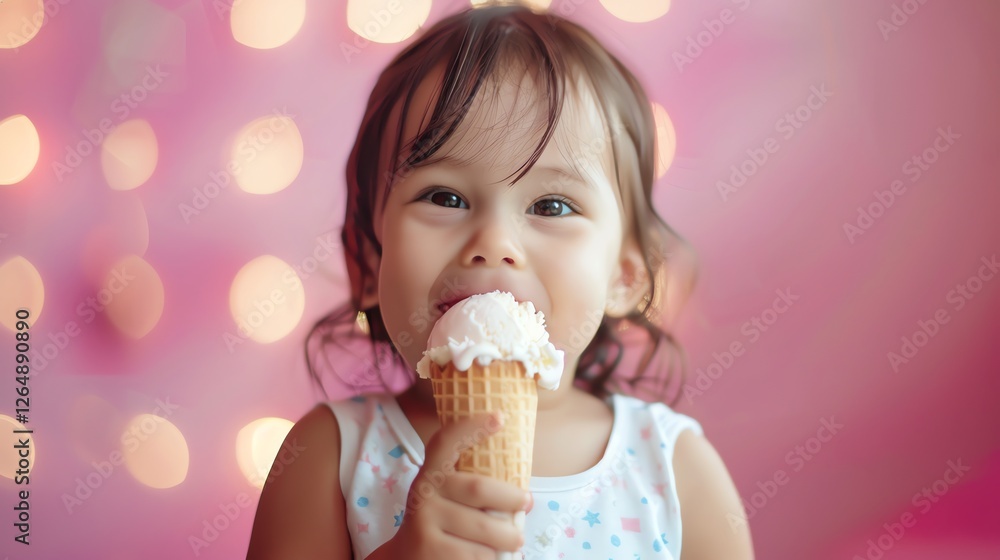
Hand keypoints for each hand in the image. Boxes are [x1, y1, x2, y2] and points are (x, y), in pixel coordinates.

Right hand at [381, 411, 531, 559]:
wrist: (406, 559)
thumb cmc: (440, 524)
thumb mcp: (444, 498)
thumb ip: (468, 486)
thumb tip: (521, 492)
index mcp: (430, 474)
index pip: (445, 443)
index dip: (471, 427)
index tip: (499, 417)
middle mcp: (423, 494)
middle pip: (479, 489)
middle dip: (512, 498)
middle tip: (527, 503)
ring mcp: (424, 524)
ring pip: (485, 528)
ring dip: (508, 536)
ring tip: (515, 539)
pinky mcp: (432, 552)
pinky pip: (479, 554)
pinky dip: (492, 557)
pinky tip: (490, 555)